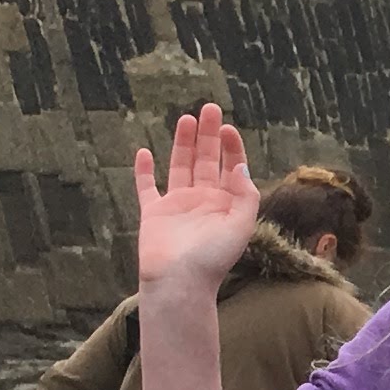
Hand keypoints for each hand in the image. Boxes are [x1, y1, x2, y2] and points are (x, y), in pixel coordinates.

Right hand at [131, 106, 258, 293]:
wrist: (179, 281)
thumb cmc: (213, 258)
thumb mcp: (241, 225)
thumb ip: (245, 195)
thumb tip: (241, 167)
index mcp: (226, 205)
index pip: (231, 169)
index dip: (232, 148)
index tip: (229, 128)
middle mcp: (203, 202)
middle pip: (207, 161)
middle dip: (209, 136)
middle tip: (210, 108)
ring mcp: (177, 206)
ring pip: (180, 166)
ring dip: (184, 143)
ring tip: (187, 119)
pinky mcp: (153, 213)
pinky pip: (147, 187)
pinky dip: (144, 171)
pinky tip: (145, 152)